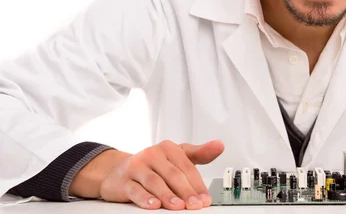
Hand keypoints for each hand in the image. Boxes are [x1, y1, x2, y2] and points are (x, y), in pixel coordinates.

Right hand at [71, 139, 223, 209]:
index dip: (198, 184)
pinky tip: (154, 205)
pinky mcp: (124, 180)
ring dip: (168, 195)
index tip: (205, 199)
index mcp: (169, 148)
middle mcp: (153, 154)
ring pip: (155, 181)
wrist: (119, 170)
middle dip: (186, 192)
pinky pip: (135, 189)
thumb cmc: (153, 165)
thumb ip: (199, 153)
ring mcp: (137, 166)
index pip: (187, 167)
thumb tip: (219, 145)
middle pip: (173, 174)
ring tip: (178, 207)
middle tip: (195, 205)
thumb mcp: (177, 156)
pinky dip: (145, 198)